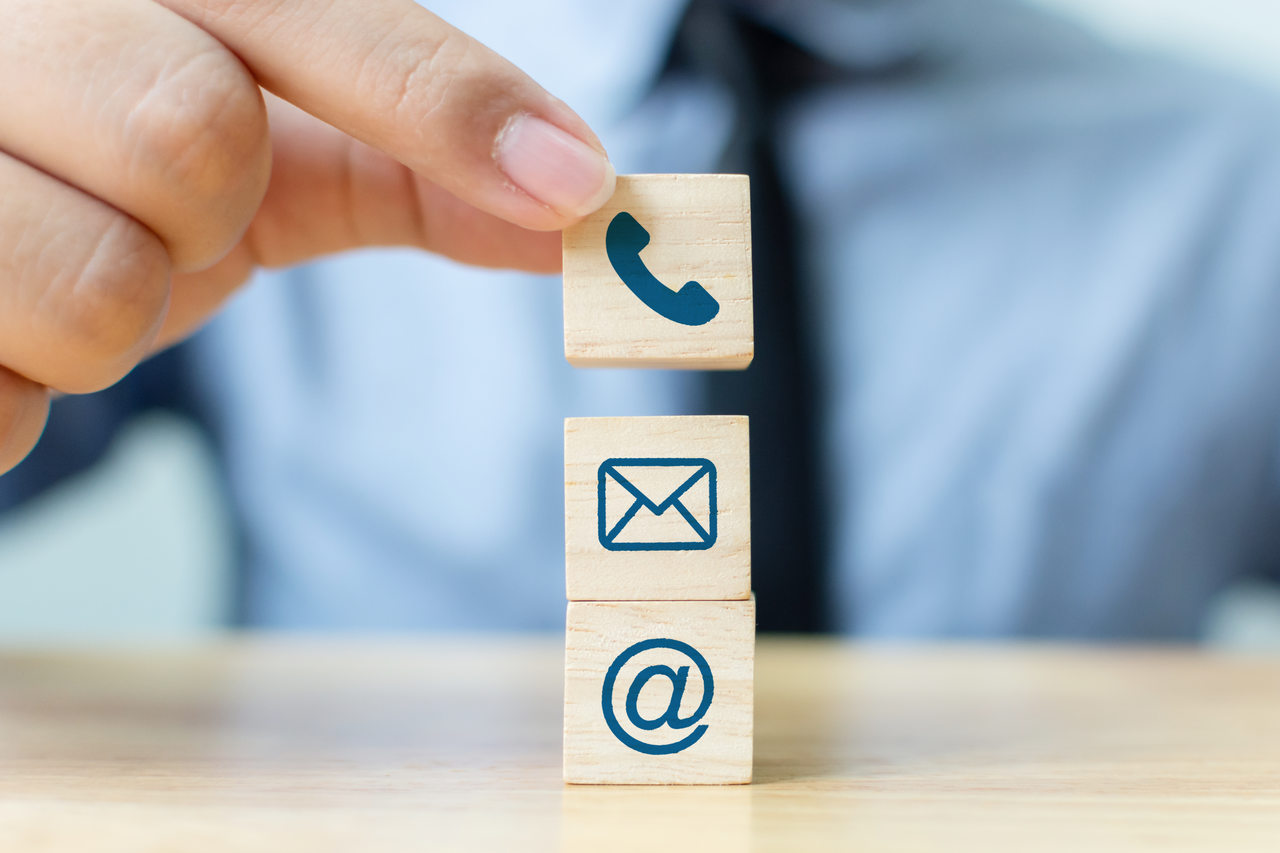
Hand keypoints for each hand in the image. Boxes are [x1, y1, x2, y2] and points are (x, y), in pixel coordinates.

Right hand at [0, 0, 615, 472]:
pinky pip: (1, 386)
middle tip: (157, 215)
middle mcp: (16, 21)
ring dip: (110, 316)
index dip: (444, 101)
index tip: (572, 185)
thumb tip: (577, 205)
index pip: (310, 10)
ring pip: (100, 281)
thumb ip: (415, 158)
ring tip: (59, 264)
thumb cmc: (118, 170)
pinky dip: (20, 386)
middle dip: (203, 216)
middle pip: (191, 133)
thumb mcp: (271, 145)